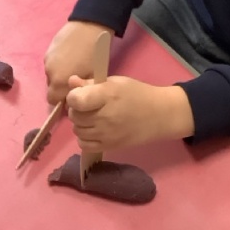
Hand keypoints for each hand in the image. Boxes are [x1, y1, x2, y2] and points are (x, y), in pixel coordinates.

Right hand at [44, 21, 113, 104]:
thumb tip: (77, 97)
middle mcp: (49, 73)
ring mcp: (47, 60)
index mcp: (59, 82)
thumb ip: (82, 89)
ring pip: (51, 74)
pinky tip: (71, 55)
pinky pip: (52, 62)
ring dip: (60, 74)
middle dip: (61, 87)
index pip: (53, 101)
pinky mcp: (48, 49)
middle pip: (51, 87)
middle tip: (76, 79)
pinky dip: (59, 63)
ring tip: (75, 65)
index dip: (62, 100)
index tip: (73, 95)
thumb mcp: (92, 75)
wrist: (89, 26)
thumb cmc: (94, 53)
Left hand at [66, 75, 194, 151]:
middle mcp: (105, 116)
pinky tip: (95, 129)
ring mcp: (106, 134)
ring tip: (94, 116)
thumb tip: (71, 82)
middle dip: (77, 109)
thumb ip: (92, 83)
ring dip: (81, 123)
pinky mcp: (108, 146)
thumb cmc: (137, 94)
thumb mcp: (116, 82)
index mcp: (108, 95)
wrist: (158, 115)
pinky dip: (85, 137)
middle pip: (74, 115)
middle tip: (89, 105)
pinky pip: (83, 144)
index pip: (76, 99)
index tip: (81, 94)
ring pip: (77, 130)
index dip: (74, 96)